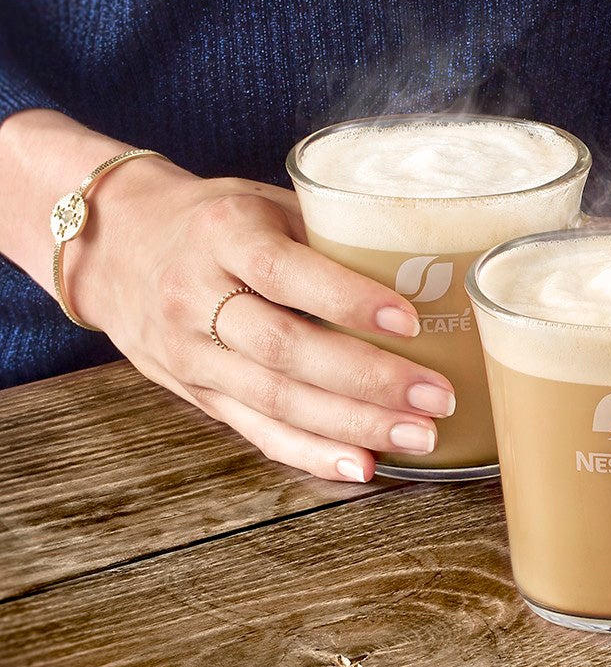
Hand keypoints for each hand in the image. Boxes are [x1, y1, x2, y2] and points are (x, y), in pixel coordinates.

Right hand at [69, 157, 454, 481]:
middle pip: (285, 349)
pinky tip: (362, 465)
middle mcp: (195, 296)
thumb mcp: (264, 202)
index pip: (285, 273)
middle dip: (368, 381)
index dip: (348, 300)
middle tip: (436, 397)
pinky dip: (312, 453)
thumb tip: (428, 266)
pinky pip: (257, 431)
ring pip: (275, 400)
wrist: (118, 247)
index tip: (410, 321)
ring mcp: (191, 352)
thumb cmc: (217, 220)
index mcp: (222, 234)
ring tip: (418, 436)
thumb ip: (328, 233)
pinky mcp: (196, 393)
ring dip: (352, 425)